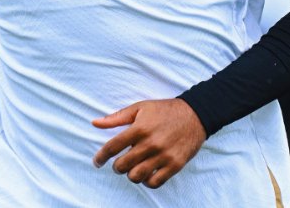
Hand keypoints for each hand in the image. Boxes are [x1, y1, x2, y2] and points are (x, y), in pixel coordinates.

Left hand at [91, 98, 205, 188]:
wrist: (194, 115)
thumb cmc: (164, 110)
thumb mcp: (139, 108)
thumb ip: (116, 117)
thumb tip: (95, 123)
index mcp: (140, 128)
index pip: (113, 147)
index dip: (101, 157)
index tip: (97, 162)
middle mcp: (150, 143)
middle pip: (123, 165)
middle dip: (117, 166)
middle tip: (119, 163)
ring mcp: (163, 156)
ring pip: (137, 176)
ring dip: (130, 174)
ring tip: (133, 167)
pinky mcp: (174, 166)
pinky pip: (154, 183)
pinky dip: (146, 181)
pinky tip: (146, 173)